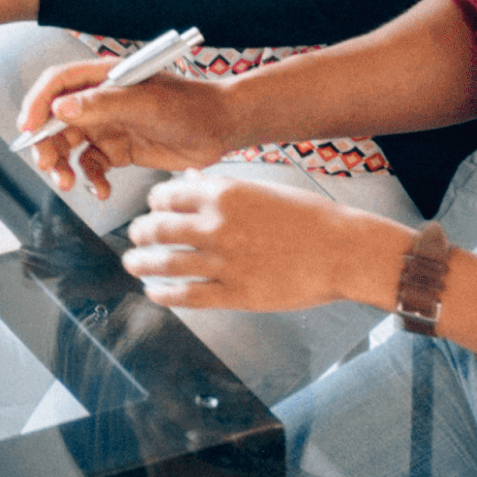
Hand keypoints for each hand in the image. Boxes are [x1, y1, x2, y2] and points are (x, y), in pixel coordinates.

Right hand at [16, 63, 234, 198]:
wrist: (221, 128)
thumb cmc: (190, 105)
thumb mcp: (144, 102)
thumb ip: (102, 104)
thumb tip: (61, 108)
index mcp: (104, 78)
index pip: (57, 84)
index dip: (37, 103)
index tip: (28, 127)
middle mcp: (101, 101)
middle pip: (56, 120)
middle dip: (46, 144)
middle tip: (47, 165)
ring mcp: (109, 126)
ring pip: (69, 147)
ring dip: (62, 165)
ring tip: (68, 183)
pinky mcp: (119, 150)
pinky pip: (92, 167)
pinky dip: (91, 180)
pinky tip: (101, 191)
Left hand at [121, 173, 405, 313]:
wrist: (343, 250)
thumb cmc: (311, 218)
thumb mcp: (265, 189)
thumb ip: (224, 187)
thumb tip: (191, 181)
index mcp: (226, 193)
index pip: (169, 195)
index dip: (155, 202)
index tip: (153, 208)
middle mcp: (217, 225)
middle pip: (159, 228)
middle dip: (141, 233)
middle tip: (136, 236)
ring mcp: (223, 262)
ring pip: (165, 263)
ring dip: (142, 263)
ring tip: (133, 264)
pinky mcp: (234, 294)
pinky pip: (186, 296)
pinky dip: (164, 294)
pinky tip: (155, 293)